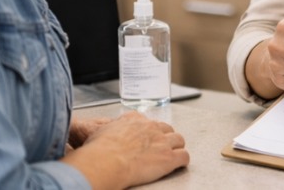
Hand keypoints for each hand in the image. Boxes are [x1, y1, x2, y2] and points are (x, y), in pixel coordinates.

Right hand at [62, 111, 188, 189]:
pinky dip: (183, 160)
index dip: (150, 130)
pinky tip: (180, 163)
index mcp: (135, 120)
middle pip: (166, 129)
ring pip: (179, 140)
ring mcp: (162, 142)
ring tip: (174, 153)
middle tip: (163, 146)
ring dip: (177, 147)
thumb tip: (99, 133)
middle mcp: (151, 128)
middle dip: (166, 137)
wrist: (107, 160)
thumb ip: (107, 130)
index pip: (148, 121)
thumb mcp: (100, 131)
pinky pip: (184, 156)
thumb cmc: (99, 149)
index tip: (148, 135)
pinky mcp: (168, 158)